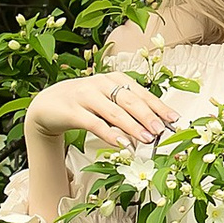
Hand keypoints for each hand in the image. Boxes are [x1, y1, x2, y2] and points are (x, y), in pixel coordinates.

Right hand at [24, 70, 173, 215]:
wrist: (49, 104)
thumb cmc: (85, 103)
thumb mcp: (109, 101)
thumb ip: (128, 110)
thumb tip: (156, 126)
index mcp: (115, 79)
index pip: (142, 93)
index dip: (159, 107)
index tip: (174, 120)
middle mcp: (102, 84)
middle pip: (130, 100)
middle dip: (148, 116)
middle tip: (162, 130)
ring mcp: (86, 96)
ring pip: (115, 112)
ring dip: (133, 126)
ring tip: (147, 139)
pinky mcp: (73, 111)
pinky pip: (95, 124)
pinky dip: (110, 134)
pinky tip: (122, 143)